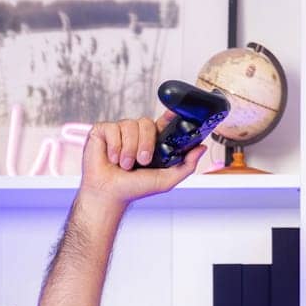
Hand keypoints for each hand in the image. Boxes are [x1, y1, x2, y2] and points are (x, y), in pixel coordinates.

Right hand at [78, 113, 205, 206]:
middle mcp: (137, 133)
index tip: (175, 112)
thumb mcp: (166, 180)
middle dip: (145, 143)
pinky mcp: (103, 130)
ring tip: (125, 165)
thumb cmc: (135, 188)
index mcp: (153, 142)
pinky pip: (112, 129)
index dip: (170, 115)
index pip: (163, 122)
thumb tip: (202, 148)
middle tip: (142, 161)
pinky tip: (112, 158)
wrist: (110, 193)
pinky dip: (114, 147)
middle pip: (146, 122)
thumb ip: (186, 165)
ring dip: (129, 149)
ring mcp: (120, 130)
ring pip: (129, 125)